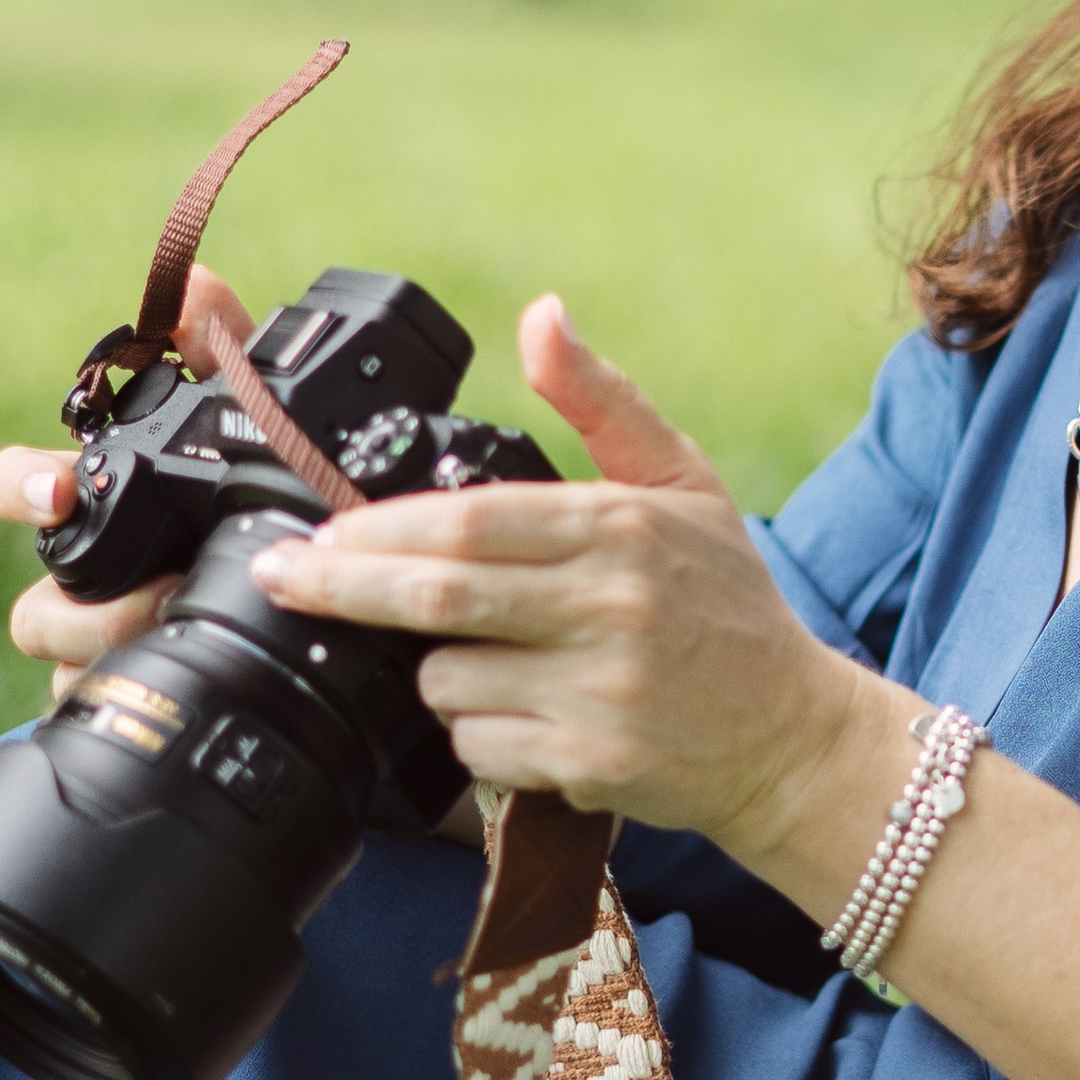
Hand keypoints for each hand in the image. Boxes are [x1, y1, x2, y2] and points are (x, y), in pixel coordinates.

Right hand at [0, 268, 257, 695]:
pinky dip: (122, 702)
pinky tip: (168, 694)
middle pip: (35, 603)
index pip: (17, 486)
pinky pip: (96, 710)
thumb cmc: (249, 497)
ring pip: (61, 663)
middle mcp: (83, 576)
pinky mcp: (125, 693)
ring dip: (110, 652)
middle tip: (156, 594)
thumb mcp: (244, 420)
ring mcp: (97, 642)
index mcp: (95, 503)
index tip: (61, 490)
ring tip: (181, 632)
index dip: (22, 486)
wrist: (314, 595)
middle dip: (83, 605)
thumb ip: (217, 348)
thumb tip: (188, 283)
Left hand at [245, 295, 864, 851]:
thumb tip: (541, 315)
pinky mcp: (591, 765)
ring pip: (446, 680)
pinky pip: (478, 748)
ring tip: (474, 659)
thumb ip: (603, 400)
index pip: (471, 520)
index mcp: (621, 527)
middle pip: (438, 596)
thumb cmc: (727, 602)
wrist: (794, 735)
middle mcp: (611, 607)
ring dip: (429, 671)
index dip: (380, 529)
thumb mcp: (682, 482)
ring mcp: (601, 692)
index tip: (318, 533)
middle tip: (285, 580)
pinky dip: (472, 733)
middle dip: (344, 588)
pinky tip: (515, 716)